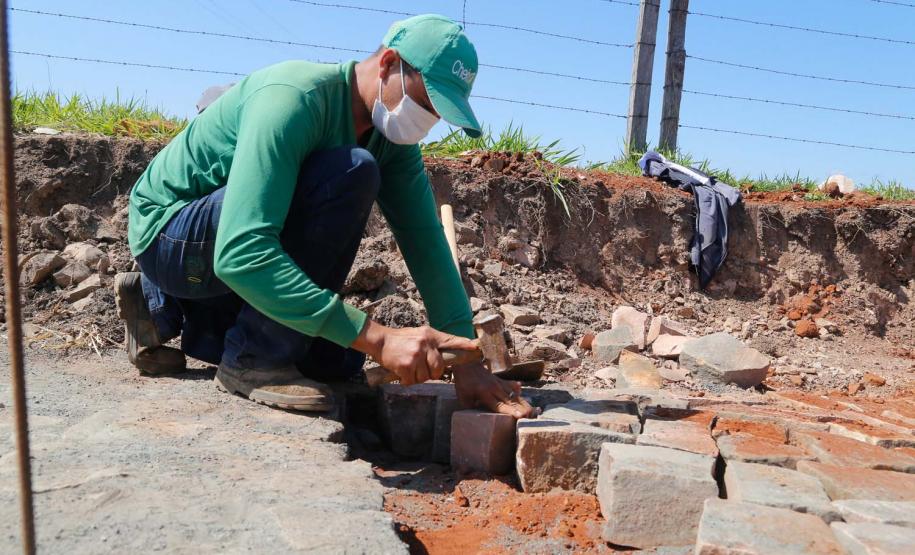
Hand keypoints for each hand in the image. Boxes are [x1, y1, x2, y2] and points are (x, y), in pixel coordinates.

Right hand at [352, 319, 477, 385]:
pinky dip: (407, 380)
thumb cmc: (401, 340)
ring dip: (417, 376)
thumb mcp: (420, 335)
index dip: (464, 345)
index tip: (476, 348)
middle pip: (439, 367)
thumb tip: (447, 356)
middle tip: (421, 368)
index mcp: (431, 335)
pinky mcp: (407, 365)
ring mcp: (416, 354)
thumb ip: (434, 343)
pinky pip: (413, 381)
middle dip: (432, 372)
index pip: (451, 340)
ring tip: (408, 367)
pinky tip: (401, 372)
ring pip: (426, 376)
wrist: (380, 340)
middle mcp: (425, 343)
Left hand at [453, 362, 536, 418]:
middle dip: (522, 409)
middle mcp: (495, 388)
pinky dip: (518, 391)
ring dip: (524, 403)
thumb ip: (470, 408)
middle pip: (511, 400)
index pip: (500, 405)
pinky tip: (523, 394)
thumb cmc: (464, 381)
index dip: (511, 411)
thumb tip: (474, 419)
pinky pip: (512, 386)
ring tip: (533, 411)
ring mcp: (500, 383)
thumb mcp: (462, 397)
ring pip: (514, 394)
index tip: (520, 416)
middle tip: (532, 417)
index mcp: (485, 393)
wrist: (467, 362)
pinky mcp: (502, 380)